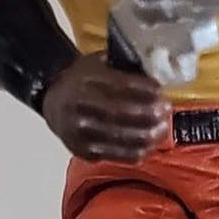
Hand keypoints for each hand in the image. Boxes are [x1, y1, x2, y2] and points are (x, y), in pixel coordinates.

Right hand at [41, 56, 170, 161]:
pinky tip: (149, 145)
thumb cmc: (83, 80)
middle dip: (148, 113)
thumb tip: (157, 72)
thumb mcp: (97, 63)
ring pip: (120, 137)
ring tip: (162, 128)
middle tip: (165, 111)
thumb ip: (122, 67)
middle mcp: (79, 105)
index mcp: (84, 79)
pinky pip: (116, 155)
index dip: (142, 89)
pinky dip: (137, 151)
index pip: (118, 85)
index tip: (160, 90)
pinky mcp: (83, 151)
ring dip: (147, 135)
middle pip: (119, 112)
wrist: (53, 102)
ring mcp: (79, 131)